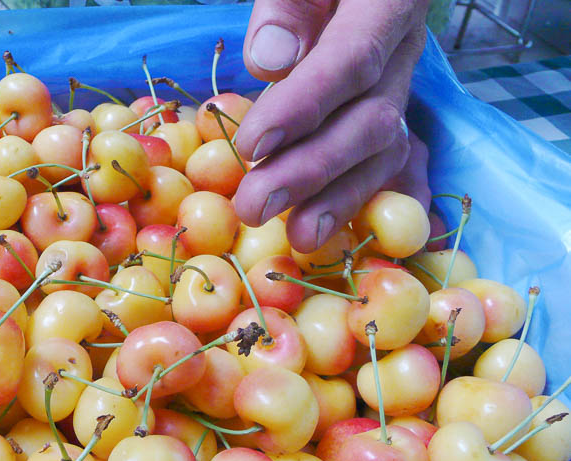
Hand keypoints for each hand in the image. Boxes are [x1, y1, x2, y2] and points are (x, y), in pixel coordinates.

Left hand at [231, 0, 430, 252]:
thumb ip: (287, 6)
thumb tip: (271, 63)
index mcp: (387, 2)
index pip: (352, 58)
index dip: (304, 106)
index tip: (252, 145)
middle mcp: (405, 49)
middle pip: (371, 119)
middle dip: (312, 170)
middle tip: (254, 205)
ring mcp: (403, 83)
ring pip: (386, 151)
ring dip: (339, 199)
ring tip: (298, 237)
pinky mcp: (391, 112)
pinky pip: (397, 165)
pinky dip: (374, 203)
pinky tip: (349, 240)